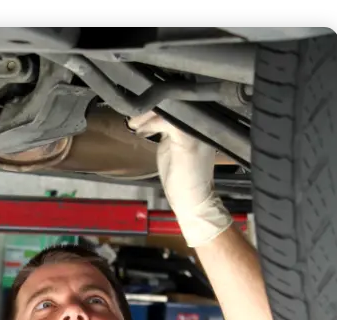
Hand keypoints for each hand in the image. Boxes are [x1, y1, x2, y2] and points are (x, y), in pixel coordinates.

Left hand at [128, 111, 231, 247]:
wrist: (193, 200)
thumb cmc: (183, 178)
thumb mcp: (171, 146)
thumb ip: (166, 130)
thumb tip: (152, 118)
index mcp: (199, 123)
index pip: (180, 104)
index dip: (159, 104)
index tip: (141, 112)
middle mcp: (202, 123)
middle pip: (176, 102)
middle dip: (151, 107)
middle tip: (134, 117)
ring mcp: (197, 130)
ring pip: (170, 108)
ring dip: (148, 115)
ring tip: (135, 124)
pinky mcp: (188, 139)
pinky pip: (168, 121)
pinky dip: (152, 124)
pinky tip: (142, 132)